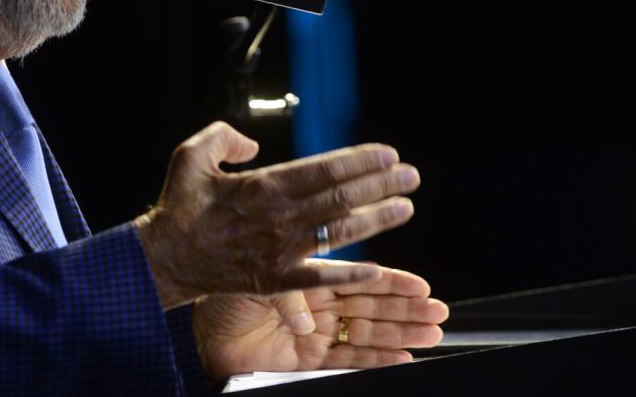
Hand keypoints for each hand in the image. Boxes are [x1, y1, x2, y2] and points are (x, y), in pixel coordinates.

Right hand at [134, 122, 418, 307]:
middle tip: (411, 176)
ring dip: (376, 220)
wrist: (165, 257)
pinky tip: (376, 269)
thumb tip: (252, 145)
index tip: (387, 154)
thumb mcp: (191, 155)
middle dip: (380, 185)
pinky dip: (347, 274)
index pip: (322, 169)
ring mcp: (278, 250)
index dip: (359, 160)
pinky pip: (318, 277)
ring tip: (406, 208)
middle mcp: (277, 217)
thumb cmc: (179, 206)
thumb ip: (223, 138)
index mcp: (261, 186)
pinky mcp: (274, 279)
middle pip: (340, 198)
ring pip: (337, 232)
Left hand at [192, 265, 447, 381]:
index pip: (357, 278)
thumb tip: (319, 283)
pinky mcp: (307, 361)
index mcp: (308, 279)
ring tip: (434, 333)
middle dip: (406, 310)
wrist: (195, 330)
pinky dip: (376, 360)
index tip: (421, 283)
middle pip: (371, 308)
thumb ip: (293, 281)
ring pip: (367, 334)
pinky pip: (347, 361)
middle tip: (440, 310)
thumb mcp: (261, 274)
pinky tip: (403, 358)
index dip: (390, 281)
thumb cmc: (221, 293)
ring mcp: (315, 334)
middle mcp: (316, 307)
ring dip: (401, 334)